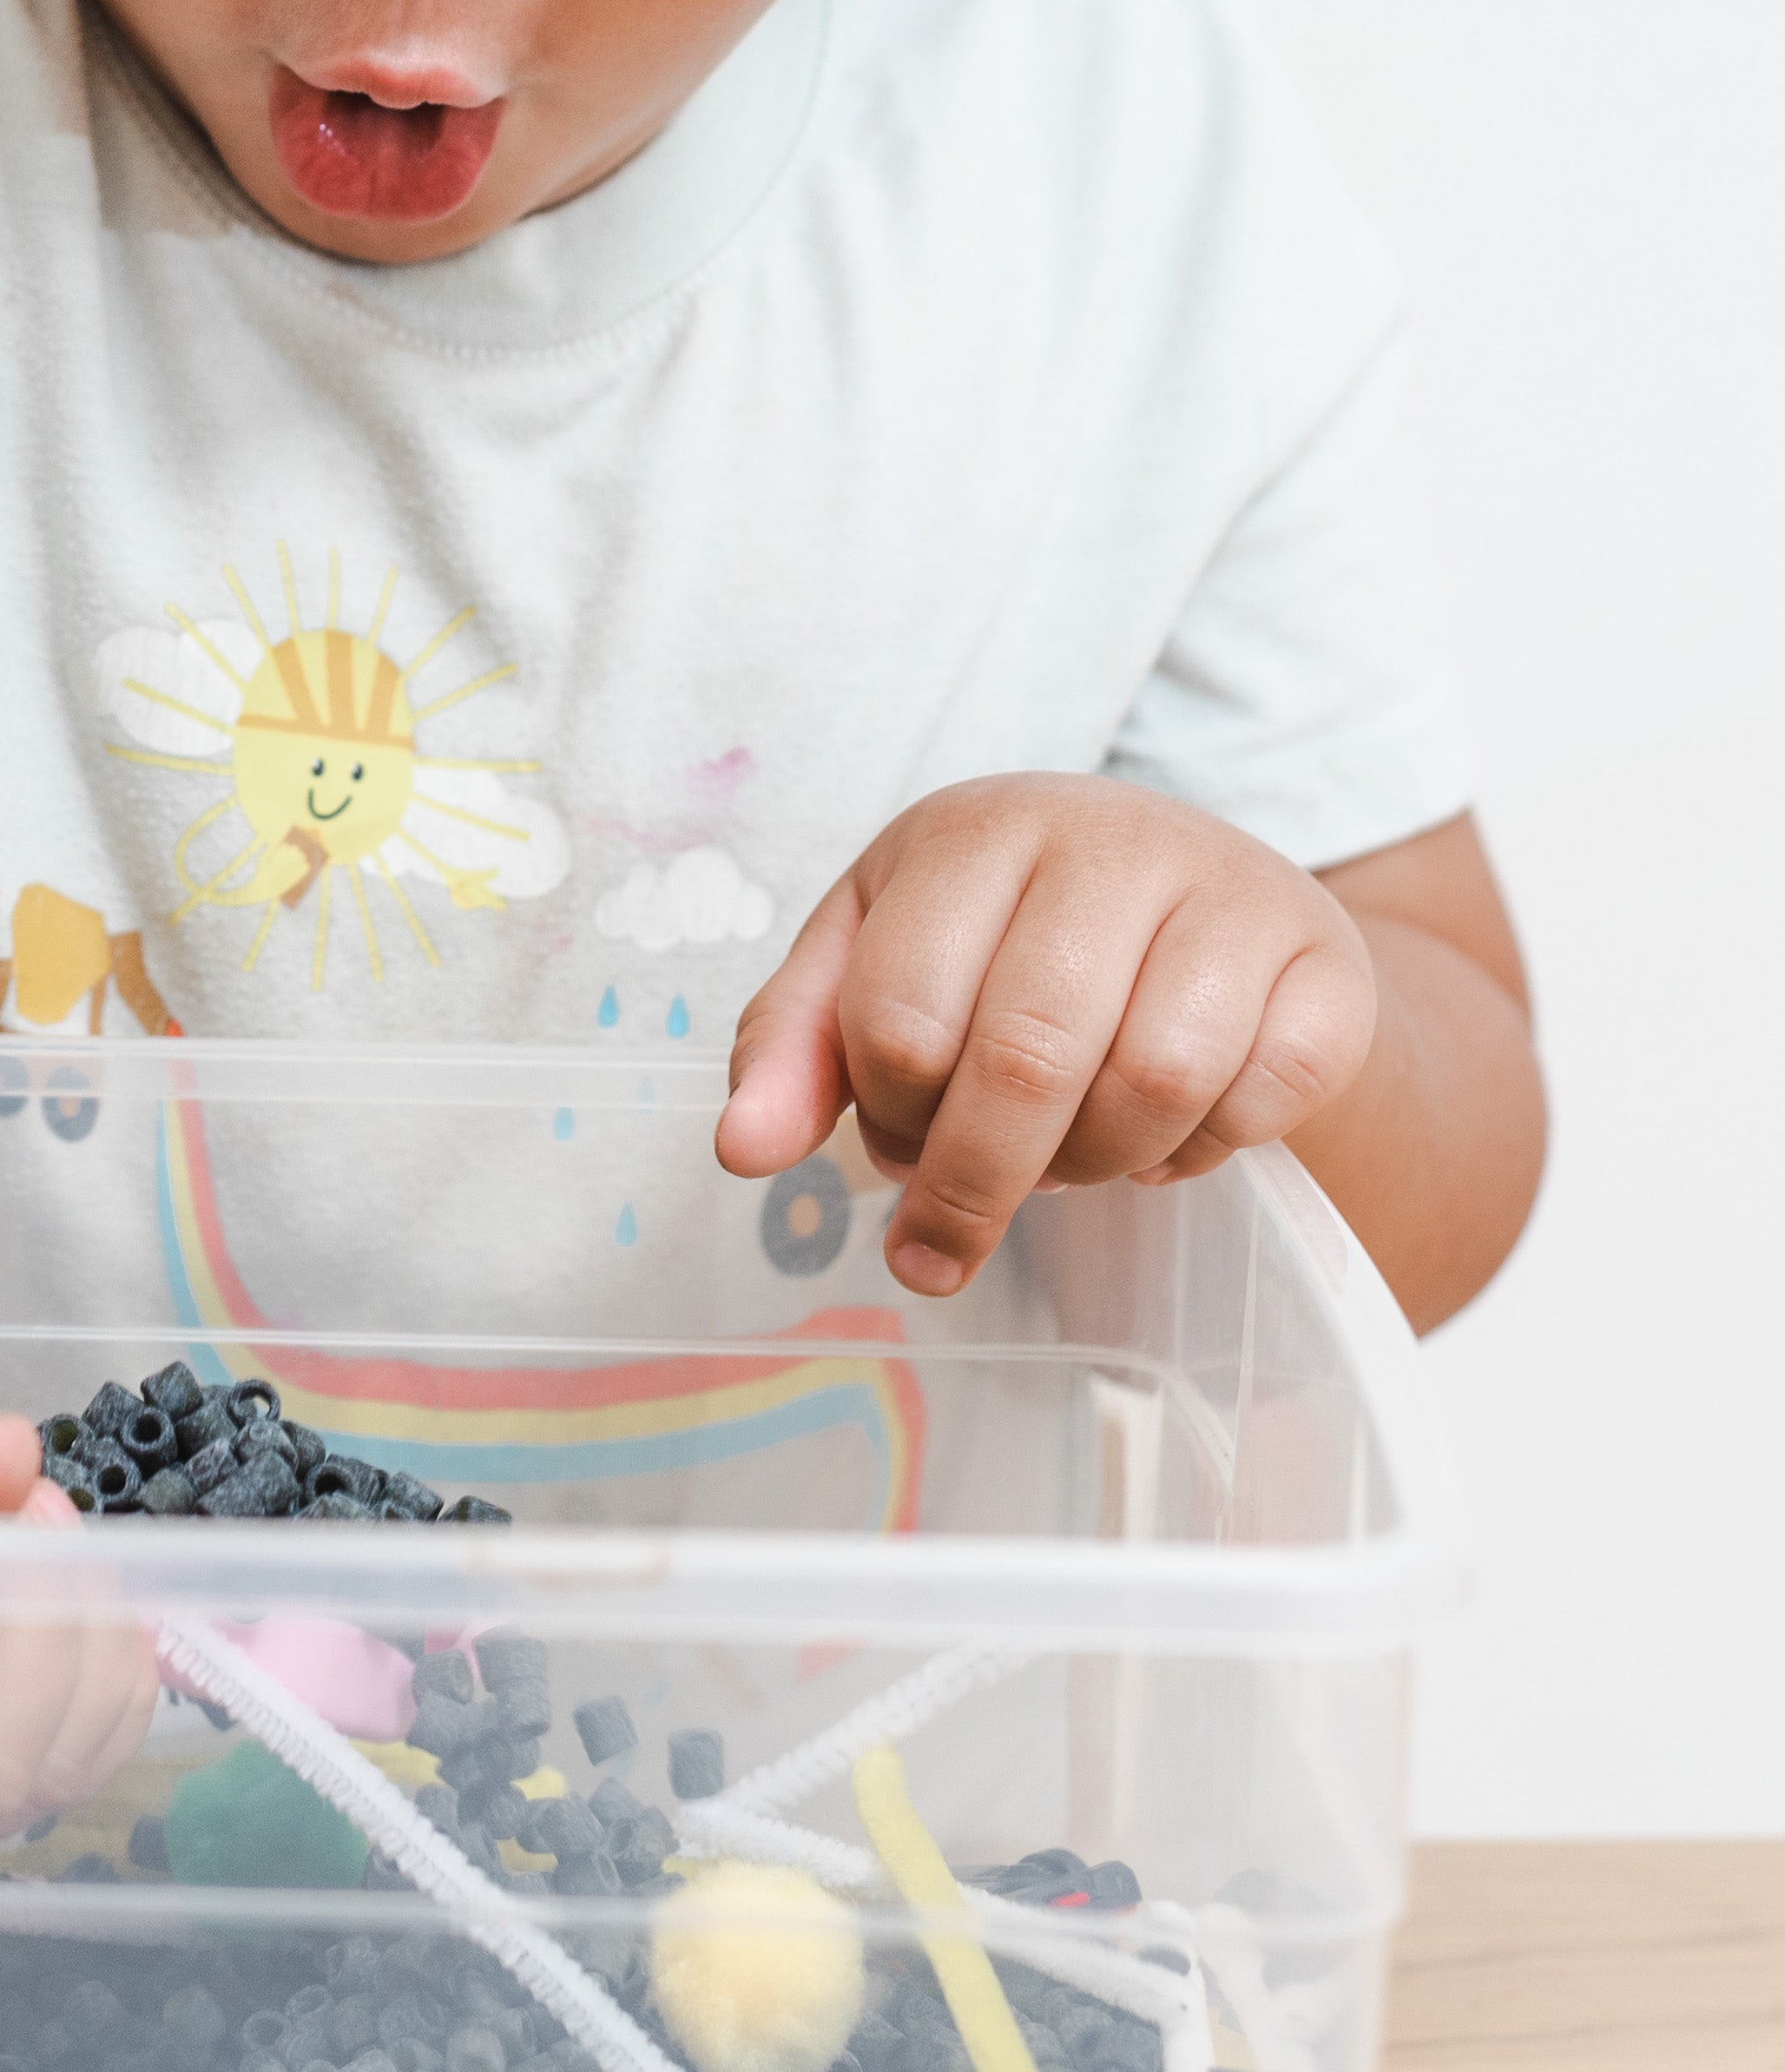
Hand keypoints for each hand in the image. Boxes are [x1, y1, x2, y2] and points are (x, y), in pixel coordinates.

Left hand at [714, 774, 1376, 1297]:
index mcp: (974, 829)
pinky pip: (1264, 1098)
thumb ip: (794, 1045)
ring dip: (1095, 1163)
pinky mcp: (1329, 960)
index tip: (893, 1146)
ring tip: (1071, 1155)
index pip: (901, 1014)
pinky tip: (1172, 1130)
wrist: (1206, 906)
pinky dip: (1205, 1150)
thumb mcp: (880, 961)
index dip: (888, 1116)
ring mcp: (1232, 888)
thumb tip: (742, 1150)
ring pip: (1151, 1084)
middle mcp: (1108, 834)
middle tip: (948, 1242)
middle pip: (1026, 1057)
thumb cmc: (1011, 941)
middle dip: (975, 1183)